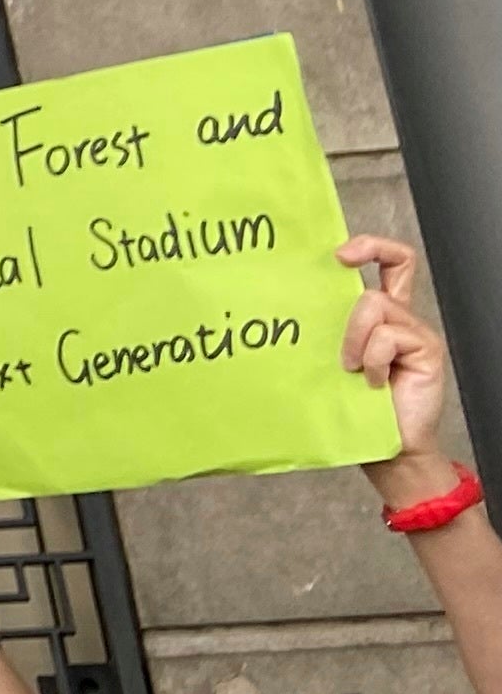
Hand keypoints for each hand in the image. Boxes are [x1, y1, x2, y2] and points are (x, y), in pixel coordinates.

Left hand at [346, 235, 462, 496]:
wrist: (384, 448)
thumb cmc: (350, 406)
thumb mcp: (326, 359)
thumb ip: (320, 332)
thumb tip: (268, 310)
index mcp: (374, 317)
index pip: (388, 264)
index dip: (370, 246)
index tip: (338, 251)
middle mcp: (398, 317)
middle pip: (396, 262)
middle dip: (365, 250)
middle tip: (337, 261)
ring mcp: (413, 332)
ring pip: (374, 304)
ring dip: (354, 337)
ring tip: (351, 368)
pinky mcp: (426, 349)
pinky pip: (388, 336)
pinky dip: (372, 359)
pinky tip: (373, 382)